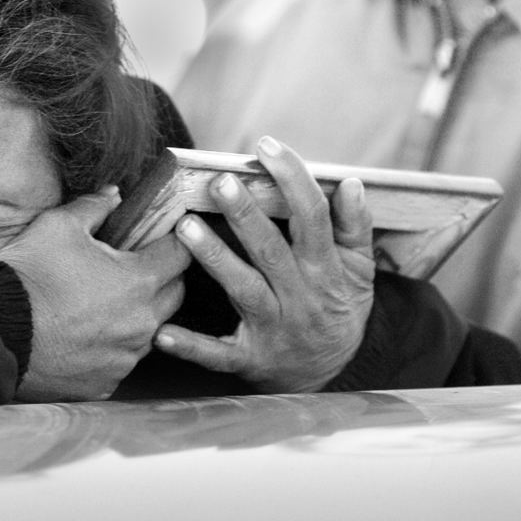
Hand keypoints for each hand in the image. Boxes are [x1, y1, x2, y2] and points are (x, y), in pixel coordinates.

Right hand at [0, 186, 190, 401]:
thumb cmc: (28, 275)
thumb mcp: (58, 225)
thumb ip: (94, 207)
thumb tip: (114, 195)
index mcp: (139, 281)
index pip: (182, 254)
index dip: (174, 239)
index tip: (162, 235)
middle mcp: (142, 324)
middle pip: (175, 294)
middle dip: (162, 276)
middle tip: (134, 265)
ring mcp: (125, 357)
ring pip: (151, 330)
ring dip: (140, 313)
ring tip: (108, 300)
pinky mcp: (106, 382)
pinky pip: (122, 360)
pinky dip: (113, 345)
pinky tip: (88, 333)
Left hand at [154, 137, 374, 392]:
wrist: (334, 375)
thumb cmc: (338, 307)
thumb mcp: (360, 269)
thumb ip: (355, 226)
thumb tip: (351, 183)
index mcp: (325, 269)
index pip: (312, 217)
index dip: (292, 179)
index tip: (266, 145)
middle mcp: (300, 296)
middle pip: (271, 250)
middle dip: (246, 215)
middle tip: (220, 182)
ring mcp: (273, 328)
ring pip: (242, 290)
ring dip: (214, 259)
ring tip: (184, 228)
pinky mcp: (249, 359)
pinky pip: (217, 353)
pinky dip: (190, 345)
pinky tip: (161, 332)